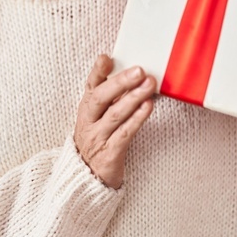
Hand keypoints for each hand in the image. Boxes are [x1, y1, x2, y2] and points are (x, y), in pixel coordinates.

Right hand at [74, 54, 156, 189]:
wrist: (87, 178)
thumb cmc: (99, 140)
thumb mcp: (99, 118)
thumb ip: (111, 97)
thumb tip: (132, 74)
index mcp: (86, 109)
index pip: (90, 86)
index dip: (97, 71)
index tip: (106, 58)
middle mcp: (88, 121)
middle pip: (100, 98)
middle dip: (120, 83)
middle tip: (139, 70)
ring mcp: (97, 138)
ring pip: (114, 115)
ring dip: (133, 98)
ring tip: (149, 85)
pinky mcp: (109, 154)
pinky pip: (124, 134)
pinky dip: (136, 119)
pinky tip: (148, 107)